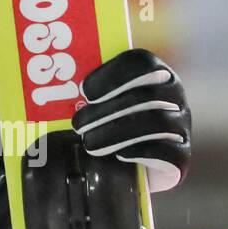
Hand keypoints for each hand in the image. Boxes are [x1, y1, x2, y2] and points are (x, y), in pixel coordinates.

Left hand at [72, 48, 190, 192]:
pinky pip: (168, 152)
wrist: (126, 167)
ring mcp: (181, 126)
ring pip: (157, 122)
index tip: (85, 91)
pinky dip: (140, 152)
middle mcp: (173, 96)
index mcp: (153, 73)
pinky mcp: (182, 157)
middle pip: (149, 94)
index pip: (142, 61)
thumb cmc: (105, 125)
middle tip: (78, 123)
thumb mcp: (96, 104)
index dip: (113, 73)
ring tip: (89, 143)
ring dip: (117, 132)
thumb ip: (84, 91)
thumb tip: (45, 83)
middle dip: (109, 109)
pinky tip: (119, 156)